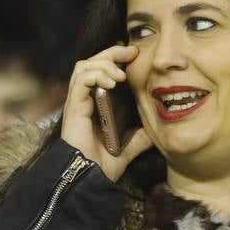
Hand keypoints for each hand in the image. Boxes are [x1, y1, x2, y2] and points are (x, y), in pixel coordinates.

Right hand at [59, 46, 153, 180]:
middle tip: (131, 51)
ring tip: (120, 74)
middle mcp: (85, 99)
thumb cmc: (103, 165)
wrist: (90, 178)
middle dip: (112, 52)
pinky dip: (96, 75)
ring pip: (84, 65)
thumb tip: (155, 133)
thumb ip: (139, 138)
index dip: (117, 58)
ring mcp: (77, 101)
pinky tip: (111, 83)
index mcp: (96, 104)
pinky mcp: (73, 106)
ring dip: (104, 63)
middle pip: (93, 61)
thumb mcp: (128, 148)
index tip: (135, 55)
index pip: (102, 70)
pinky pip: (80, 79)